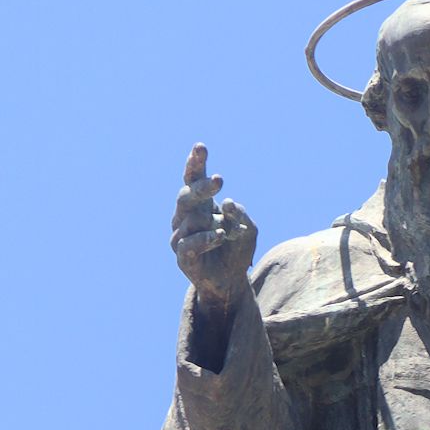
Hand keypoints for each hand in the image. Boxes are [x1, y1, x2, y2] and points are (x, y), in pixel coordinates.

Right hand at [171, 144, 256, 308]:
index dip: (195, 163)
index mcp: (200, 204)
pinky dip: (205, 238)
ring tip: (228, 232)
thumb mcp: (248, 228)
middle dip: (201, 186)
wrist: (232, 282)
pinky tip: (219, 236)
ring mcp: (181, 235)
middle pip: (186, 195)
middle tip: (220, 180)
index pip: (193, 178)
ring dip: (214, 223)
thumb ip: (240, 213)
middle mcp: (186, 216)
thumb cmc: (237, 250)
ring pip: (191, 220)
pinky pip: (189, 243)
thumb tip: (228, 203)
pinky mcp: (182, 256)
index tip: (201, 147)